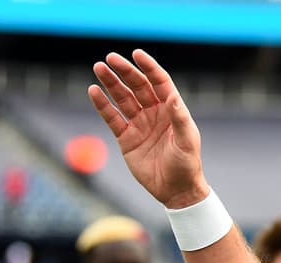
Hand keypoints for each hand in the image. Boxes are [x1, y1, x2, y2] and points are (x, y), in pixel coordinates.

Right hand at [89, 50, 210, 208]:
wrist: (175, 190)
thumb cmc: (187, 165)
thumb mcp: (187, 141)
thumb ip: (180, 118)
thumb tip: (173, 96)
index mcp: (172, 110)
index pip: (160, 82)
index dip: (149, 67)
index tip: (137, 54)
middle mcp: (155, 113)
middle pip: (138, 86)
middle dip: (125, 71)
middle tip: (110, 58)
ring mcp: (139, 124)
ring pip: (122, 98)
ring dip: (110, 83)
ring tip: (98, 68)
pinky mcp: (126, 138)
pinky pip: (112, 117)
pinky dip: (102, 104)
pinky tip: (93, 91)